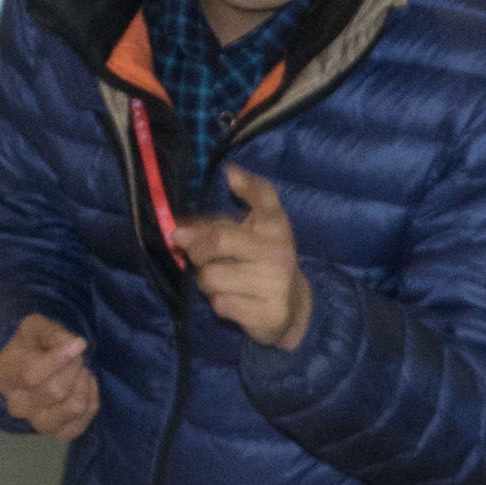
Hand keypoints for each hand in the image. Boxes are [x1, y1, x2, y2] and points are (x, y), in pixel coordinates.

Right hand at [0, 315, 100, 441]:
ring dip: (85, 385)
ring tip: (82, 371)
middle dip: (76, 368)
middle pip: (56, 391)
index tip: (79, 343)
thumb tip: (76, 345)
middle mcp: (16, 405)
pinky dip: (91, 402)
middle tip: (78, 355)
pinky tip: (85, 388)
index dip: (60, 359)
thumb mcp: (36, 327)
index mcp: (4, 375)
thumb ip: (53, 333)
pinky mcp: (58, 433)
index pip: (32, 375)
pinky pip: (83, 422)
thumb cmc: (30, 344)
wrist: (27, 369)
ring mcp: (36, 423)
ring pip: (73, 408)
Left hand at [183, 169, 312, 351]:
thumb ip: (241, 201)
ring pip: (211, 277)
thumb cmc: (262, 259)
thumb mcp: (256, 227)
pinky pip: (220, 304)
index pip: (262, 194)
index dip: (244, 185)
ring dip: (206, 281)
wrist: (291, 307)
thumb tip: (230, 171)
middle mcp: (279, 250)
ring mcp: (276, 283)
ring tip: (221, 280)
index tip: (228, 176)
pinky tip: (233, 301)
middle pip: (219, 240)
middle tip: (194, 254)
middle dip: (196, 248)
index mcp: (276, 225)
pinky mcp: (269, 313)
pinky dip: (219, 303)